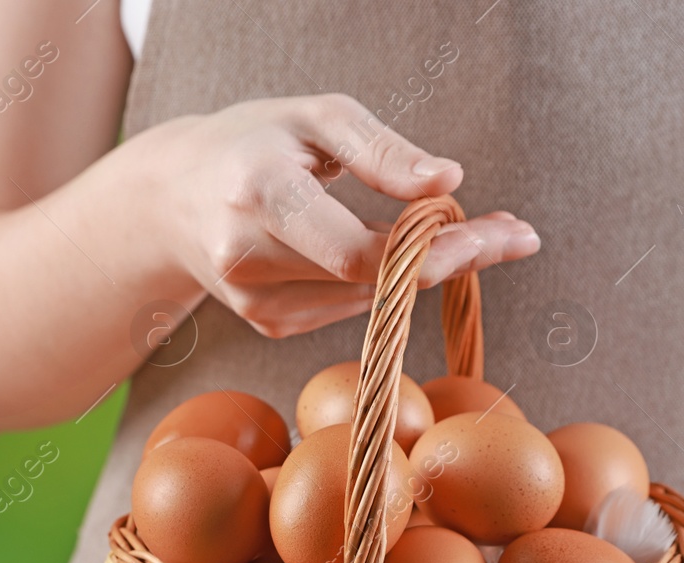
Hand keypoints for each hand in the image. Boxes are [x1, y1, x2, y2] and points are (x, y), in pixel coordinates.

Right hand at [135, 93, 539, 338]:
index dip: (431, 251)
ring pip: (370, 299)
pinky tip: (397, 251)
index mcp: (259, 194)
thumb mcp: (314, 117)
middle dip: (450, 257)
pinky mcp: (267, 323)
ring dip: (427, 269)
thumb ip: (382, 150)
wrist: (170, 199)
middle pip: (374, 281)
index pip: (358, 250)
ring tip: (470, 232)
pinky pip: (350, 306)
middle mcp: (248, 259)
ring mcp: (256, 303)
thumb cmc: (252, 142)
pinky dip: (386, 281)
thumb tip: (448, 182)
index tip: (494, 233)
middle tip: (512, 234)